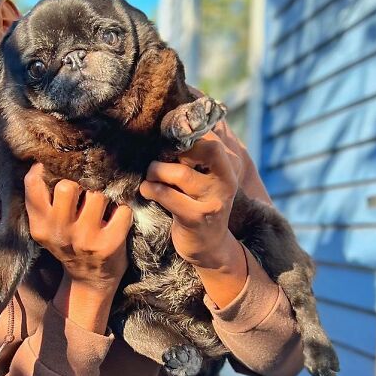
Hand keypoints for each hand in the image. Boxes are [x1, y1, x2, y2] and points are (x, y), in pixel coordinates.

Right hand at [24, 163, 133, 290]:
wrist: (89, 280)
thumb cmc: (70, 244)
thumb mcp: (48, 227)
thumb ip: (43, 201)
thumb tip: (46, 161)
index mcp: (41, 226)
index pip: (33, 185)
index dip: (42, 170)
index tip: (51, 169)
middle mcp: (60, 232)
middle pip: (67, 186)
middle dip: (79, 184)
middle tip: (84, 192)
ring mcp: (85, 239)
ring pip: (97, 195)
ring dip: (103, 196)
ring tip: (102, 207)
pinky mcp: (110, 244)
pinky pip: (122, 210)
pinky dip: (123, 211)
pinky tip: (116, 218)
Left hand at [139, 133, 240, 268]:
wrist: (209, 247)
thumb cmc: (199, 204)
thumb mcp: (204, 180)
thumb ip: (194, 158)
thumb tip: (167, 129)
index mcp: (228, 168)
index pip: (212, 139)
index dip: (187, 134)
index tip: (167, 136)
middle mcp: (225, 182)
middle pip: (204, 150)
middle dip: (175, 149)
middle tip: (159, 158)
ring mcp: (212, 201)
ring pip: (180, 173)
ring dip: (156, 170)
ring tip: (150, 175)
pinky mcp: (195, 218)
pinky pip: (166, 196)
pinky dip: (151, 189)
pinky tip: (147, 190)